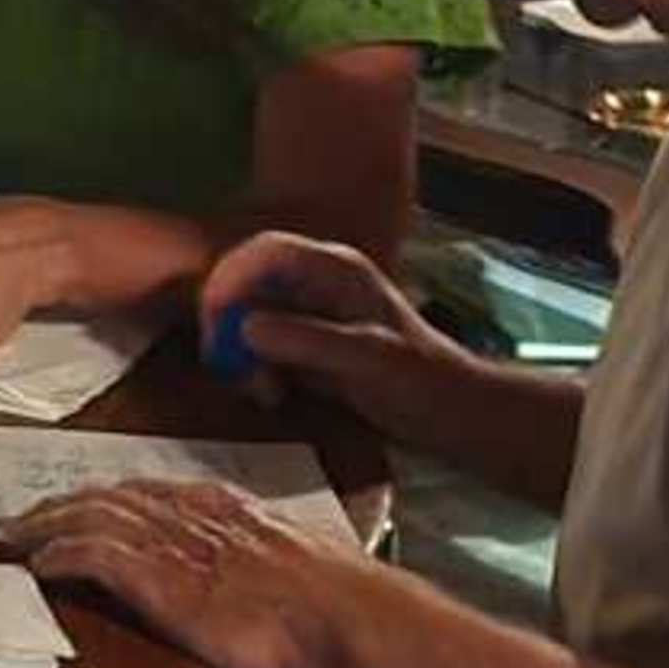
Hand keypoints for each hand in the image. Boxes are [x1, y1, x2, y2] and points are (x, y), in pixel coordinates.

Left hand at [10, 475, 370, 667]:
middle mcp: (190, 514)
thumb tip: (268, 582)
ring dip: (48, 524)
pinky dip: (60, 554)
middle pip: (109, 496)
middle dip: (65, 502)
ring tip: (17, 535)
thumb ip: (267, 564)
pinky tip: (39, 564)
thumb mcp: (300, 568)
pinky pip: (91, 555)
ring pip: (90, 517)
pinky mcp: (154, 578)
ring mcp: (170, 544)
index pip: (151, 491)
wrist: (341, 621)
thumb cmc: (339, 606)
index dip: (111, 496)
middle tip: (28, 513)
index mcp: (226, 507)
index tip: (85, 502)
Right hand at [198, 229, 455, 436]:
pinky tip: (272, 393)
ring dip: (242, 353)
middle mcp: (314, 281)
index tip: (216, 323)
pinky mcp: (307, 340)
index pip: (264, 253)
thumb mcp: (366, 360)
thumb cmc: (420, 381)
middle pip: (248, 283)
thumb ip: (308, 341)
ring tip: (263, 390)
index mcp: (332, 269)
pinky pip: (262, 344)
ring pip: (249, 316)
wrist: (453, 414)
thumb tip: (245, 329)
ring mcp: (310, 310)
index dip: (230, 279)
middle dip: (232, 326)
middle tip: (231, 368)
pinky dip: (256, 368)